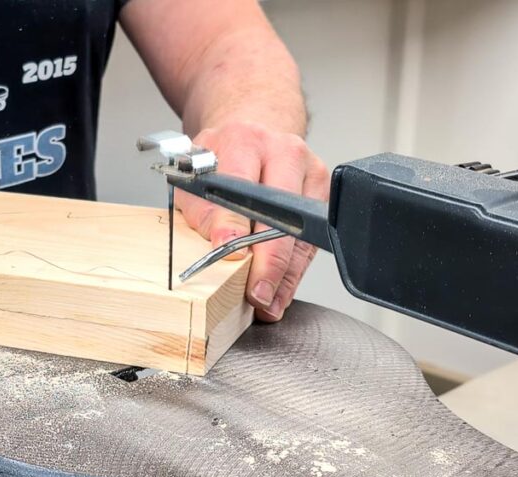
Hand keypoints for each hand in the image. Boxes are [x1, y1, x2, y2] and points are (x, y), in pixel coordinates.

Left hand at [177, 121, 329, 321]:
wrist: (249, 133)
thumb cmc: (219, 160)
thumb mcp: (194, 179)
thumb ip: (203, 211)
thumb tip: (224, 244)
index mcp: (244, 142)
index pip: (243, 187)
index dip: (236, 224)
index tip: (230, 253)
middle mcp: (283, 151)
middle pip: (284, 212)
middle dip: (270, 259)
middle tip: (257, 292)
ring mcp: (309, 170)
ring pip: (303, 231)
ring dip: (285, 273)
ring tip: (269, 300)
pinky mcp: (322, 190)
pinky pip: (311, 238)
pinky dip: (295, 268)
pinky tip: (281, 287)